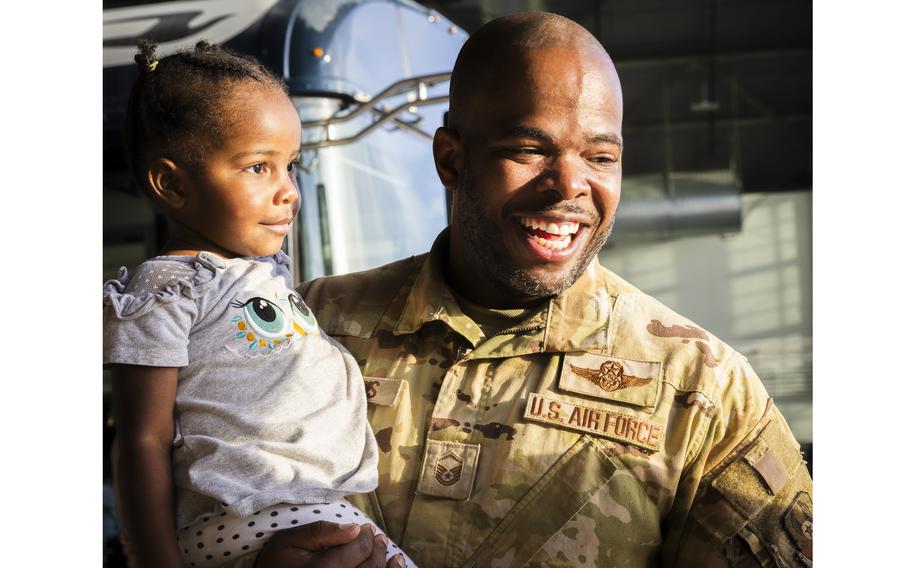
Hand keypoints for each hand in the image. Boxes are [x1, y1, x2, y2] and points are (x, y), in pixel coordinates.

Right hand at [254, 521, 404, 566]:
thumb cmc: (278, 562)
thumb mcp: (290, 540)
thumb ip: (321, 531)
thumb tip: (355, 528)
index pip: (357, 549)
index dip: (366, 536)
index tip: (366, 529)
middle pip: (370, 567)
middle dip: (377, 550)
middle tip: (379, 538)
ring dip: (386, 567)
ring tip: (391, 556)